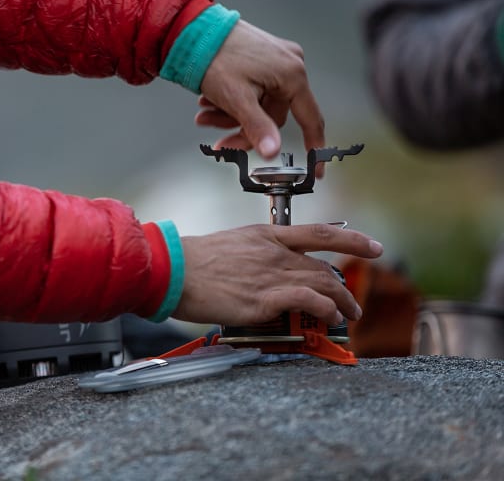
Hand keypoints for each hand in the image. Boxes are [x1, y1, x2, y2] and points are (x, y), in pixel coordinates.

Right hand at [173, 223, 382, 325]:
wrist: (176, 268)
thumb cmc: (198, 259)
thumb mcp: (235, 243)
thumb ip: (260, 253)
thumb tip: (273, 268)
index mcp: (268, 235)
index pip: (320, 233)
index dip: (352, 239)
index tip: (374, 246)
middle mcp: (275, 252)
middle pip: (325, 267)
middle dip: (345, 286)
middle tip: (352, 302)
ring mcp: (271, 274)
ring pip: (322, 283)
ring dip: (342, 301)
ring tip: (348, 314)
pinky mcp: (263, 299)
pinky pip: (306, 301)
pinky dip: (324, 308)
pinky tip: (329, 316)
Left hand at [197, 19, 324, 169]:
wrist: (192, 30)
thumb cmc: (215, 58)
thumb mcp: (237, 100)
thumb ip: (257, 127)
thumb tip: (272, 152)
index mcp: (292, 75)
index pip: (311, 119)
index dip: (314, 147)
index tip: (316, 171)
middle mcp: (290, 65)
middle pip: (273, 116)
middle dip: (243, 129)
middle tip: (219, 141)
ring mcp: (276, 60)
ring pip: (259, 105)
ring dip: (231, 116)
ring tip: (204, 115)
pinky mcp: (261, 58)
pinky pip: (253, 90)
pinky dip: (232, 101)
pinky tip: (209, 101)